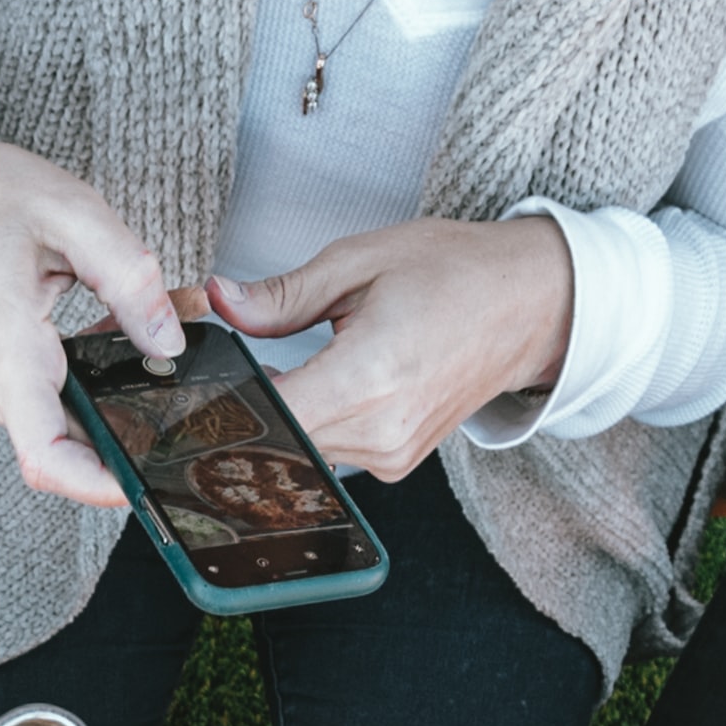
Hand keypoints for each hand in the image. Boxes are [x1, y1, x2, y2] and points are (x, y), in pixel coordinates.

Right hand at [0, 118, 185, 509]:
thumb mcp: (69, 211)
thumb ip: (128, 276)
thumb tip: (170, 344)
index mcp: (4, 348)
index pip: (46, 457)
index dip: (101, 485)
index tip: (149, 481)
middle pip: (69, 449)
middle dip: (133, 426)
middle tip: (191, 388)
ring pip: (68, 427)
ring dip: (119, 400)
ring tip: (163, 343)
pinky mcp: (0, 382)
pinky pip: (56, 403)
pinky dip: (97, 381)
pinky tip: (125, 339)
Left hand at [214, 216, 572, 483]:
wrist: (530, 304)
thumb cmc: (455, 272)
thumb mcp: (359, 261)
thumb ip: (282, 294)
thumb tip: (220, 301)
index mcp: (370, 374)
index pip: (270, 414)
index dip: (223, 404)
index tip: (196, 387)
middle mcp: (381, 430)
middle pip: (278, 438)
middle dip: (247, 407)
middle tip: (232, 372)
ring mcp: (390, 454)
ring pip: (299, 450)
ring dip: (280, 418)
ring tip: (284, 372)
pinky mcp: (395, 463)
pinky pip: (329, 453)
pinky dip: (312, 426)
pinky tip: (318, 391)